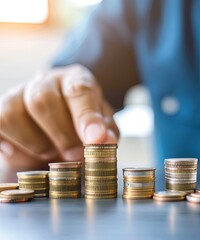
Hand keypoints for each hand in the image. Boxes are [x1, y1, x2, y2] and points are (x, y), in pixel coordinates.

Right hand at [0, 64, 118, 169]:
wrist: (59, 116)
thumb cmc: (81, 120)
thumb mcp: (101, 123)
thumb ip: (105, 130)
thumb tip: (103, 139)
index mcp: (74, 79)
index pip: (78, 90)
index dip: (86, 116)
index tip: (95, 139)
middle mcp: (44, 81)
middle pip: (42, 100)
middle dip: (60, 135)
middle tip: (74, 156)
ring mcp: (18, 94)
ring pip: (12, 114)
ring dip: (35, 143)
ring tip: (51, 153)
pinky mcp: (0, 110)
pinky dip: (13, 148)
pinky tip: (28, 154)